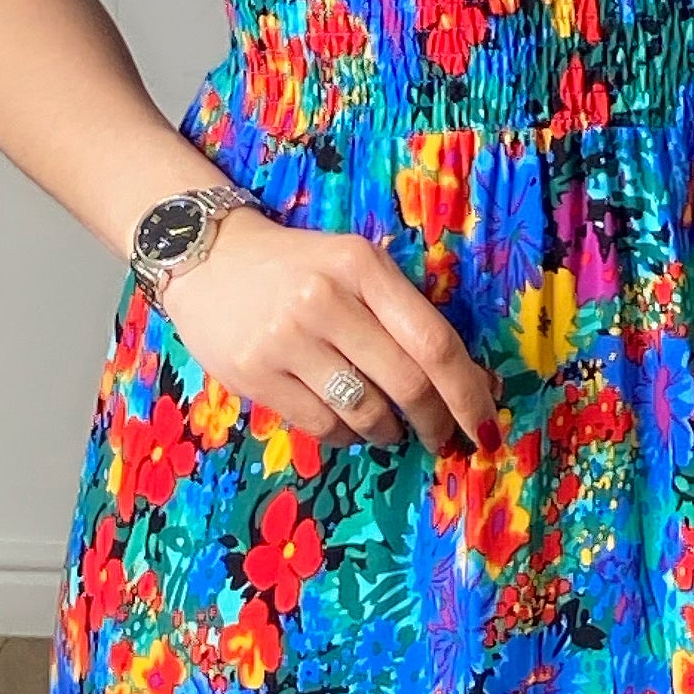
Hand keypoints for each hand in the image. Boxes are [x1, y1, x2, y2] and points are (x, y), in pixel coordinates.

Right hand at [158, 208, 509, 457]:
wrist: (207, 256)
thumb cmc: (300, 268)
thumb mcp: (358, 268)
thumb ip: (409, 318)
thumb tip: (476, 385)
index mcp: (363, 266)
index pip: (434, 343)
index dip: (468, 393)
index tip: (486, 426)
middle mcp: (325, 300)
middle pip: (406, 384)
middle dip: (435, 422)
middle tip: (441, 436)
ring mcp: (285, 339)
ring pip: (365, 412)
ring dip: (390, 433)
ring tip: (390, 430)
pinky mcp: (254, 373)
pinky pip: (322, 426)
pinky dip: (347, 437)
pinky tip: (348, 426)